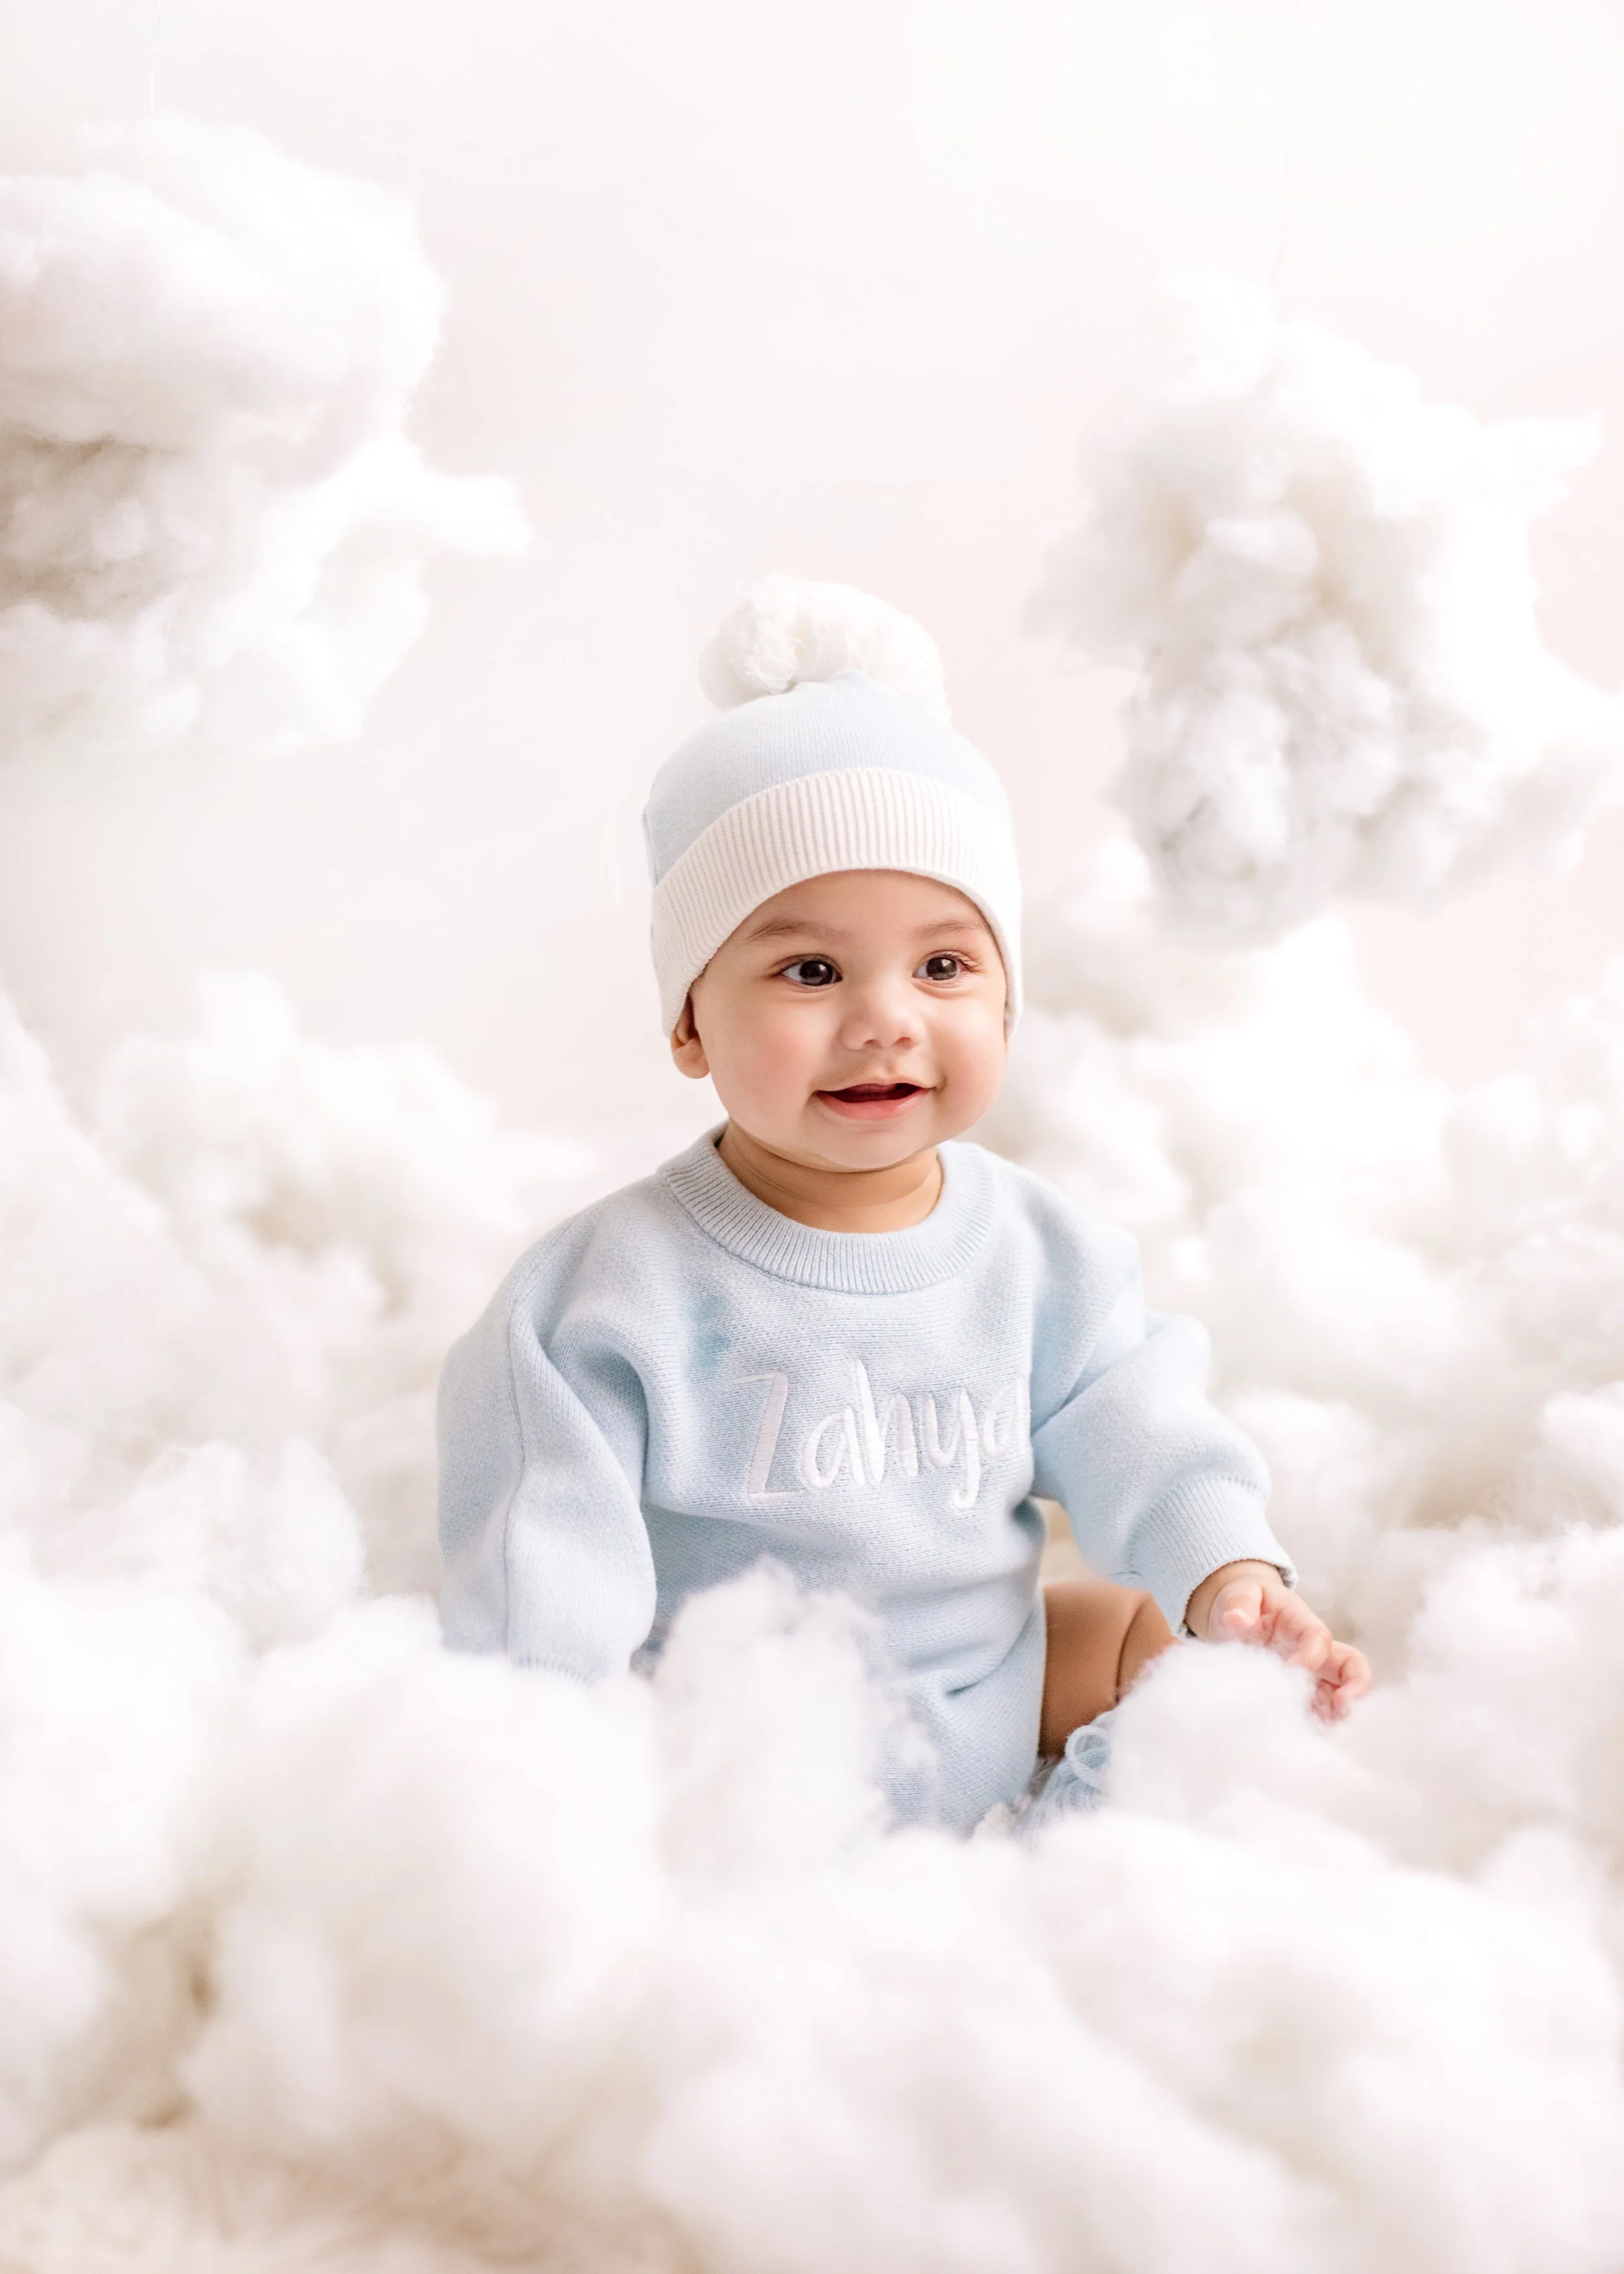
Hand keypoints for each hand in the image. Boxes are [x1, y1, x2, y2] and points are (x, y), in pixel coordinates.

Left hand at [1183, 1561, 1370, 1723]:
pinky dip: (1316, 1731)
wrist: (1238, 1618)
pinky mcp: (1302, 1700)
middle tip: (1342, 1710)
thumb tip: (1235, 1619)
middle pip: (1350, 1669)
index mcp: (1301, 1623)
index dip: (1311, 1655)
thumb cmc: (1244, 1604)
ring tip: (1323, 1736)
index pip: (1319, 1637)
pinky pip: (1318, 1717)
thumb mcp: (1239, 1595)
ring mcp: (1312, 1678)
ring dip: (1337, 1718)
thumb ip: (1240, 1605)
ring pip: (1338, 1699)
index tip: (1291, 1669)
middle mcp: (1316, 1653)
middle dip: (1353, 1690)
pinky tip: (1303, 1745)